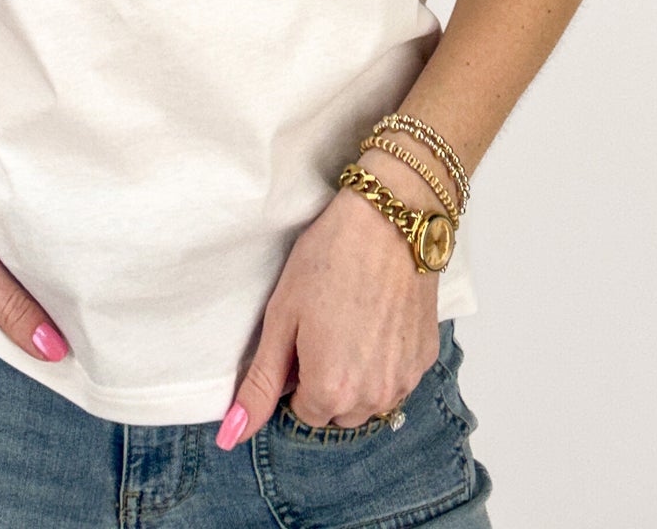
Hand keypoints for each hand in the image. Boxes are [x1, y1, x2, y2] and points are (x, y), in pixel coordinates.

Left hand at [215, 158, 441, 449]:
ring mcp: (405, 380)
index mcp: (330, 391)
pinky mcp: (426, 358)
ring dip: (356, 378)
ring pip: (368, 401)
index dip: (295, 375)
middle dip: (325, 382)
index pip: (301, 413)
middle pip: (336, 413)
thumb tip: (231, 437)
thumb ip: (260, 383)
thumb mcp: (282, 315)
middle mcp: (372, 398)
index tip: (299, 336)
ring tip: (350, 322)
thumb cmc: (330, 258)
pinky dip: (384, 362)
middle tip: (323, 327)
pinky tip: (377, 320)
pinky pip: (396, 379)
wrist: (391, 219)